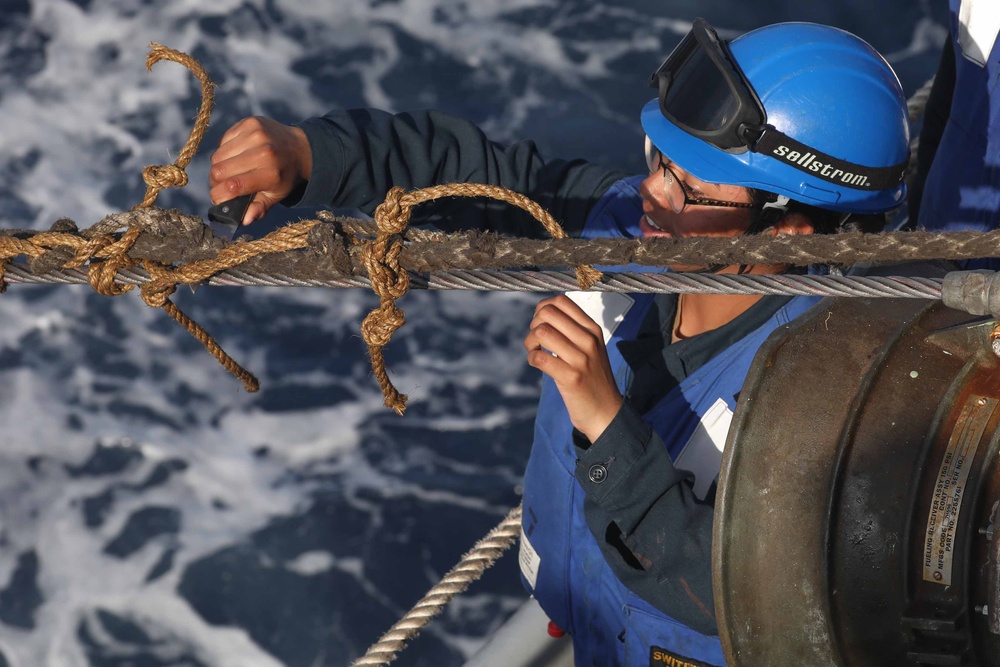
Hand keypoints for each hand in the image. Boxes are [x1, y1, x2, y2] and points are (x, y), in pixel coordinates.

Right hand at [209, 117, 312, 224]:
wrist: (300, 147)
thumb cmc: (284, 176)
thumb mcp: (276, 195)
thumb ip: (259, 208)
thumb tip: (244, 220)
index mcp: (271, 174)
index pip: (233, 186)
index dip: (219, 196)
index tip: (217, 199)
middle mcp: (264, 152)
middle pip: (219, 171)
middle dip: (216, 182)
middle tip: (222, 185)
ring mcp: (256, 135)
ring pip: (217, 156)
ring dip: (219, 166)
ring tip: (230, 170)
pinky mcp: (249, 123)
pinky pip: (223, 141)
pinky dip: (225, 151)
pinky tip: (236, 155)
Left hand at [524, 295, 622, 441]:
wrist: (606, 412)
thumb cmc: (592, 378)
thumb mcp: (590, 348)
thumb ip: (572, 330)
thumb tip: (542, 313)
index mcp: (593, 329)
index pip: (562, 301)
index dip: (542, 308)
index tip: (540, 323)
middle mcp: (589, 340)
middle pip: (548, 314)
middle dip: (533, 324)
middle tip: (536, 340)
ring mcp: (581, 359)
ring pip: (542, 332)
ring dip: (530, 342)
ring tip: (534, 351)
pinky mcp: (572, 378)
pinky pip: (540, 358)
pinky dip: (532, 358)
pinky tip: (537, 363)